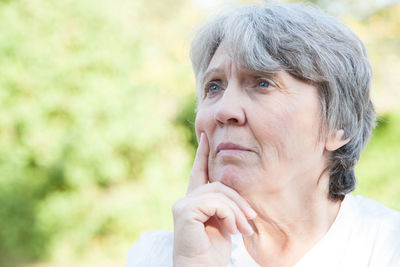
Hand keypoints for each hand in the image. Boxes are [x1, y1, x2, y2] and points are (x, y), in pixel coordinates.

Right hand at [172, 133, 256, 266]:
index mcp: (194, 202)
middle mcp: (186, 200)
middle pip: (218, 184)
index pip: (198, 172)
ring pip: (219, 192)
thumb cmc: (212, 253)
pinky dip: (229, 215)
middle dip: (238, 200)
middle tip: (251, 218)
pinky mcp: (184, 211)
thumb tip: (236, 197)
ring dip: (237, 211)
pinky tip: (232, 231)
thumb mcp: (223, 225)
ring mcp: (183, 204)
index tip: (205, 136)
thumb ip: (224, 207)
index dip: (202, 154)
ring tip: (244, 230)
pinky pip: (215, 202)